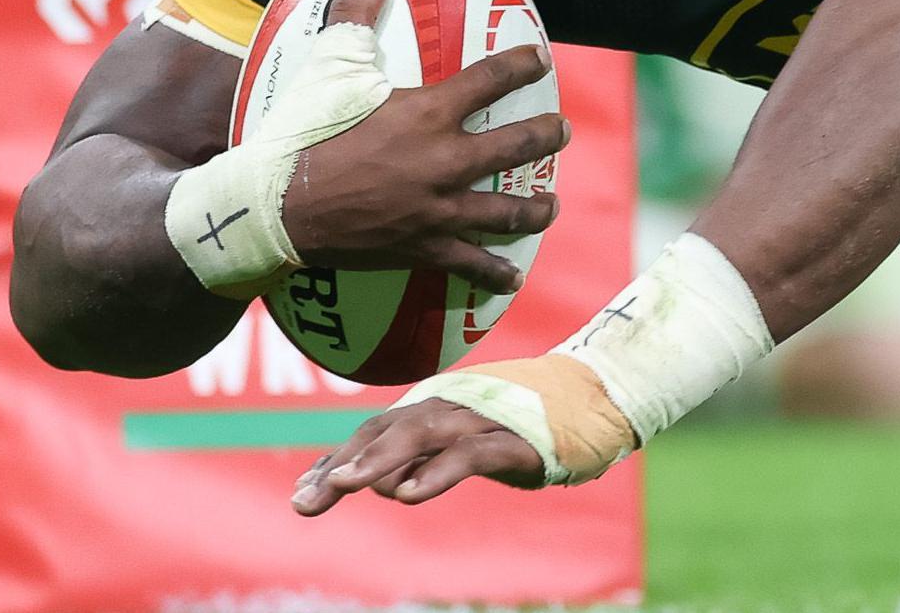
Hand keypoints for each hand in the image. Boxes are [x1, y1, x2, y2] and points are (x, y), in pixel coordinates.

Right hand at [279, 0, 565, 292]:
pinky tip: (511, 277)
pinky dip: (494, 273)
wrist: (273, 208)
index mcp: (428, 112)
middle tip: (561, 131)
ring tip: (550, 204)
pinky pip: (471, 264)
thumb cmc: (301, 133)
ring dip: (536, 208)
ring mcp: (438, 209)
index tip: (540, 60)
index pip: (492, 79)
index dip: (522, 66)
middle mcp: (444, 160)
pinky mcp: (423, 248)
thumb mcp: (329, 67)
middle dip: (547, 136)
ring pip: (508, 210)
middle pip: (518, 146)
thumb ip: (355, 15)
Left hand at [291, 400, 542, 514]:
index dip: (338, 460)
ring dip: (380, 461)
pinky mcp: (517, 439)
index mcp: (438, 406)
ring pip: (422, 435)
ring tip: (345, 487)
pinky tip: (408, 495)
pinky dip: (437, 473)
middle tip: (306, 501)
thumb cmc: (525, 425)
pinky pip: (470, 455)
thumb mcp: (468, 444)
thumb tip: (381, 486)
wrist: (597, 397)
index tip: (303, 494)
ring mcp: (485, 419)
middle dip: (344, 465)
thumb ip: (425, 459)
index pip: (376, 431)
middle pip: (388, 431)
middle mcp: (453, 406)